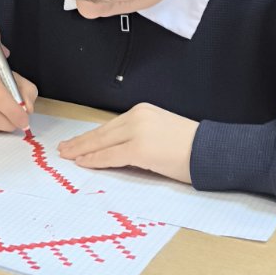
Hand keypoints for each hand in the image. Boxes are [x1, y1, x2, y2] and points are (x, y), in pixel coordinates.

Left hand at [58, 103, 198, 182]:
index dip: (91, 136)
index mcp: (143, 111)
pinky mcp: (140, 149)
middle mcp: (138, 117)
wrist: (212, 151)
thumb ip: (139, 136)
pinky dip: (95, 160)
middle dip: (80, 142)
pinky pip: (111, 156)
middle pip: (101, 132)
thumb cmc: (191, 148)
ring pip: (102, 142)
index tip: (76, 142)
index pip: (110, 126)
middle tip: (64, 149)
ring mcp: (138, 132)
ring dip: (82, 150)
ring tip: (68, 156)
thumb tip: (117, 150)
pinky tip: (83, 163)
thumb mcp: (160, 133)